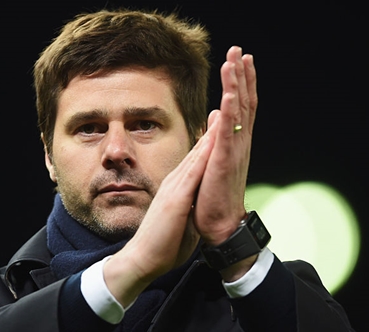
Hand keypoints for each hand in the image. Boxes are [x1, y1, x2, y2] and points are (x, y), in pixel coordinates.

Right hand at [103, 120, 218, 305]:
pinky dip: (204, 154)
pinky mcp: (176, 198)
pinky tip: (215, 140)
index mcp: (177, 189)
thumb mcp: (180, 219)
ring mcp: (174, 188)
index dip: (210, 142)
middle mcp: (175, 182)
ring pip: (196, 156)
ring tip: (226, 114)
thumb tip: (196, 206)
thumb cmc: (162, 244)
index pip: (196, 161)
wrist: (142, 259)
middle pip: (197, 151)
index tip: (222, 126)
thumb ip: (188, 207)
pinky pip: (193, 171)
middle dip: (213, 130)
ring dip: (211, 135)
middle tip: (226, 109)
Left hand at [194, 46, 257, 245]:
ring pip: (238, 111)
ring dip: (237, 85)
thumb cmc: (215, 196)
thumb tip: (217, 115)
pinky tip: (230, 93)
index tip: (240, 60)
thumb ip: (218, 137)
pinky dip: (230, 111)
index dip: (241, 83)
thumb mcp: (215, 161)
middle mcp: (239, 143)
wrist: (219, 225)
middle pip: (244, 102)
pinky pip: (228, 131)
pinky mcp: (223, 161)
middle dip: (242, 75)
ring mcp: (233, 151)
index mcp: (235, 143)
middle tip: (240, 50)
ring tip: (236, 60)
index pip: (241, 107)